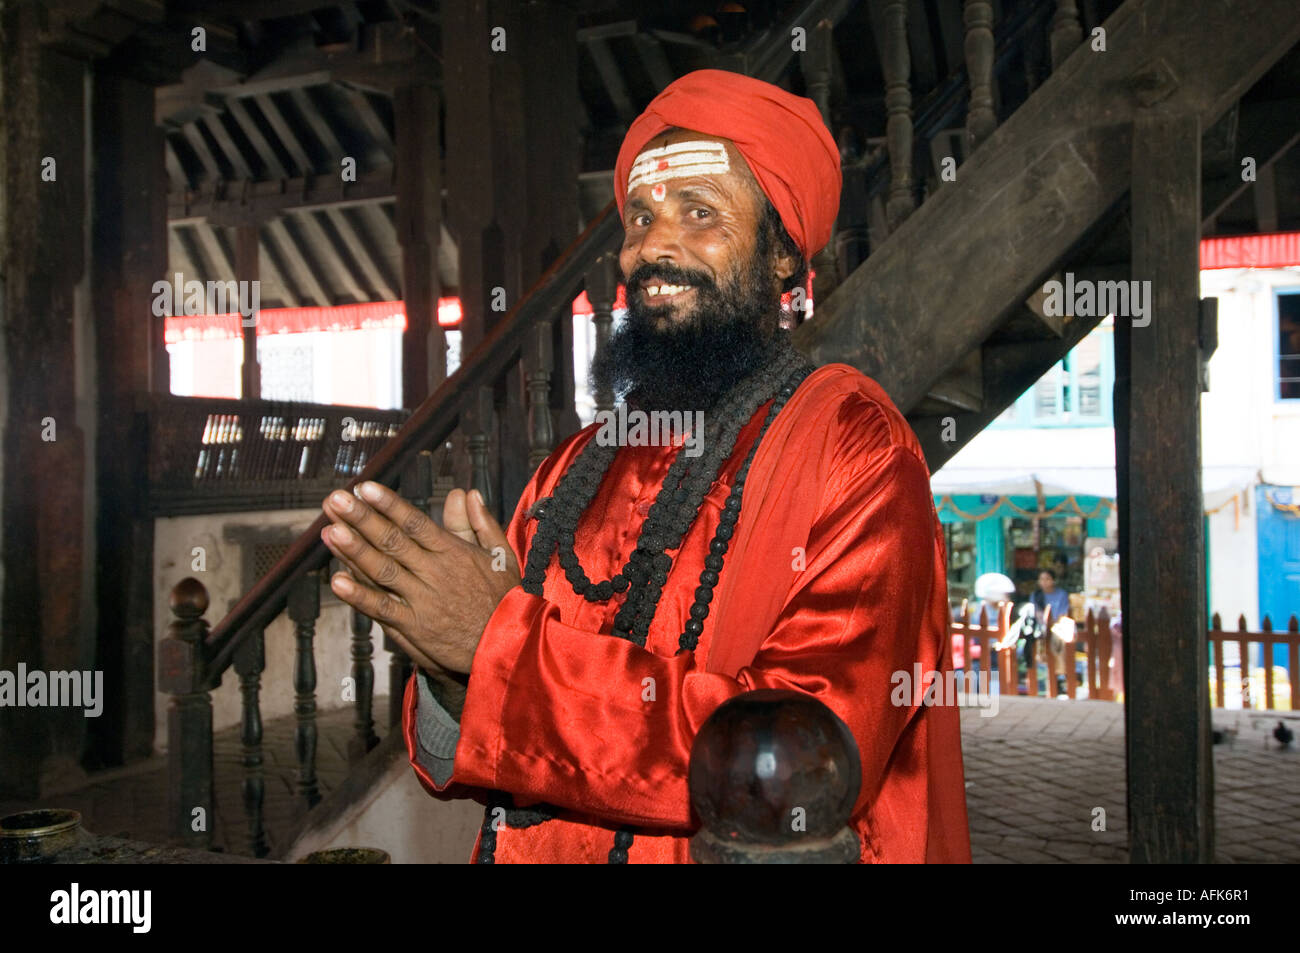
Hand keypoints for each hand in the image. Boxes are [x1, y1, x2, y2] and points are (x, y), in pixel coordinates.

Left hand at [320, 482, 520, 678]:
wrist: (508, 646)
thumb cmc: (505, 599)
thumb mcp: (501, 556)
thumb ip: (480, 523)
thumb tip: (466, 492)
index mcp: (454, 552)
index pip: (415, 523)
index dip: (390, 505)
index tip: (366, 488)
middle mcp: (435, 572)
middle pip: (392, 541)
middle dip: (362, 518)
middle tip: (336, 499)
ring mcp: (422, 600)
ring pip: (383, 570)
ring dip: (354, 550)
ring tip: (329, 530)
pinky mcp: (414, 626)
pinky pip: (383, 608)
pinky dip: (360, 596)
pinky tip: (337, 581)